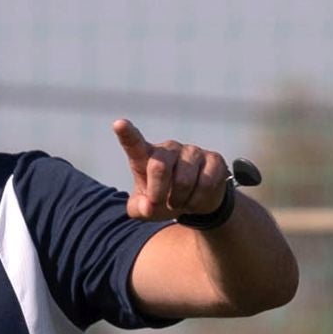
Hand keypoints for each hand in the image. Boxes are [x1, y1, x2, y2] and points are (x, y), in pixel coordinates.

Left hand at [113, 119, 229, 220]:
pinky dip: (197, 200)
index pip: (134, 144)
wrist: (196, 202)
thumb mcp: (146, 209)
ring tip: (178, 202)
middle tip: (159, 203)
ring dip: (179, 200)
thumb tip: (148, 206)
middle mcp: (168, 149)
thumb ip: (138, 208)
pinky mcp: (213, 159)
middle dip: (158, 193)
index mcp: (146, 156)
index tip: (118, 124)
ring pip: (184, 181)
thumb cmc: (164, 200)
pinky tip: (196, 198)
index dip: (126, 134)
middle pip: (158, 167)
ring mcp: (192, 151)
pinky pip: (205, 184)